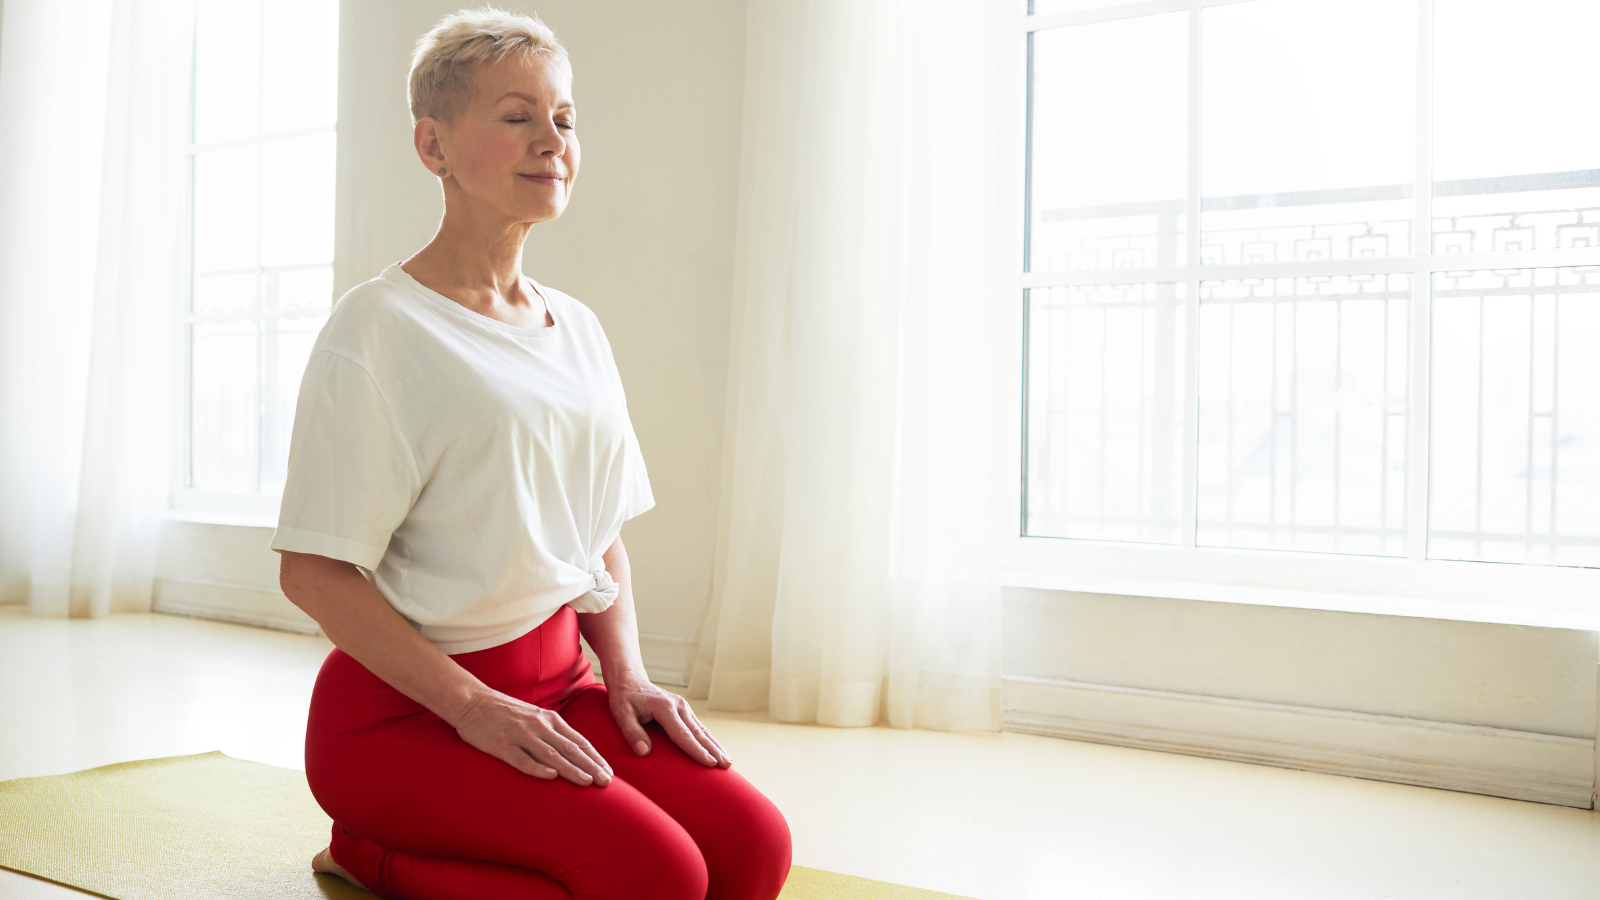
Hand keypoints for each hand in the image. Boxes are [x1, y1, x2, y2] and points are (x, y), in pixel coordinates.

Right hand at [452, 689, 613, 786]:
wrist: (472, 701)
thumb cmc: (505, 712)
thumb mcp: (534, 717)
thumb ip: (552, 732)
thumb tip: (574, 751)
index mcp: (549, 720)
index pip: (579, 741)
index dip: (595, 758)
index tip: (608, 772)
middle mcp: (539, 726)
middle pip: (570, 749)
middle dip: (590, 766)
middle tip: (606, 782)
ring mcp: (520, 735)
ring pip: (551, 755)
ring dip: (571, 769)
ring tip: (587, 782)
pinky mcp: (501, 744)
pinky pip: (522, 758)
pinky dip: (537, 768)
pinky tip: (550, 777)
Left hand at [607, 672, 731, 767]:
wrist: (630, 680)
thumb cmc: (624, 698)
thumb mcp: (621, 713)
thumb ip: (632, 732)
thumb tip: (645, 752)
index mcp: (664, 708)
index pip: (683, 734)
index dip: (696, 750)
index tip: (709, 763)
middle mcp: (679, 706)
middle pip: (698, 733)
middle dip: (713, 750)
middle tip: (726, 766)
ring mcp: (684, 707)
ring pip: (703, 730)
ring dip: (716, 746)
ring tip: (727, 762)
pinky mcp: (684, 710)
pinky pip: (699, 727)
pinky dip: (710, 740)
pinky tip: (718, 750)